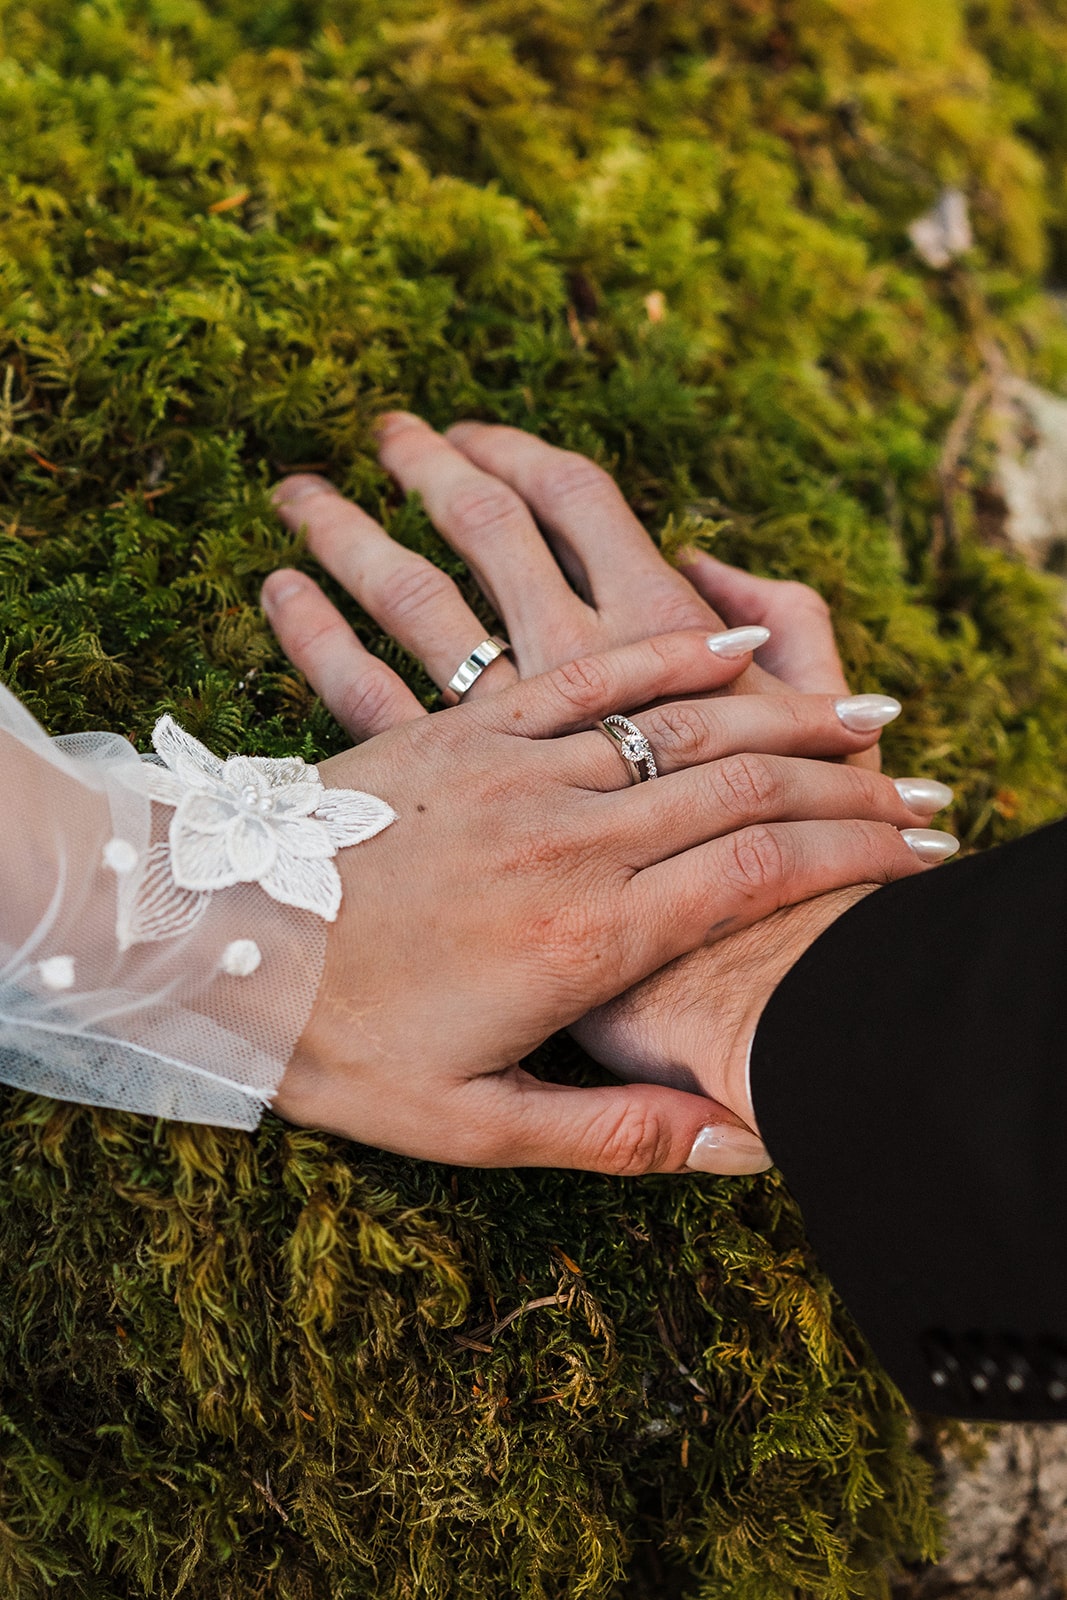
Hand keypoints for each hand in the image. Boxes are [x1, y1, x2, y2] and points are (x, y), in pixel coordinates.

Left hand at [264, 420, 955, 1171]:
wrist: (210, 944)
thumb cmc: (338, 1047)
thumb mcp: (468, 1127)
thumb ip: (615, 1136)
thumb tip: (744, 1143)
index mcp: (582, 938)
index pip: (757, 877)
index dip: (853, 864)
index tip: (918, 862)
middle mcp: (566, 839)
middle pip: (744, 789)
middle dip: (848, 791)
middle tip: (921, 795)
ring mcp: (515, 771)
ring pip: (683, 725)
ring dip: (786, 717)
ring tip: (866, 717)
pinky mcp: (466, 730)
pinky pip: (586, 676)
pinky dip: (669, 652)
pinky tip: (735, 639)